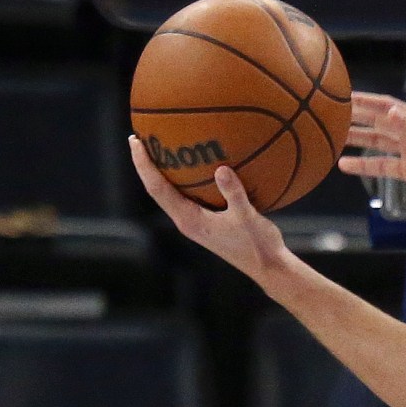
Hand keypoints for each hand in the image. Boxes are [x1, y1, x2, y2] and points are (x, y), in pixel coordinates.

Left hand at [127, 140, 293, 283]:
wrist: (269, 268)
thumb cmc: (258, 245)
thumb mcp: (247, 217)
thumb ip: (234, 193)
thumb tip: (222, 168)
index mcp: (189, 220)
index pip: (157, 188)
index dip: (143, 164)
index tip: (136, 141)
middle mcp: (187, 221)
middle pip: (157, 189)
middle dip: (146, 165)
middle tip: (140, 138)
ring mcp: (196, 223)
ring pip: (170, 193)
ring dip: (162, 172)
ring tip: (161, 148)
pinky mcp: (207, 222)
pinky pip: (188, 196)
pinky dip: (185, 179)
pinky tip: (197, 167)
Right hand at [336, 92, 405, 218]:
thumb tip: (390, 111)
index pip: (386, 106)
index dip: (364, 101)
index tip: (339, 96)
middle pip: (378, 122)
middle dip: (354, 117)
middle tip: (327, 115)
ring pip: (378, 143)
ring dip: (356, 140)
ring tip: (330, 138)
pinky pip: (384, 166)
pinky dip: (365, 165)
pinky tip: (346, 165)